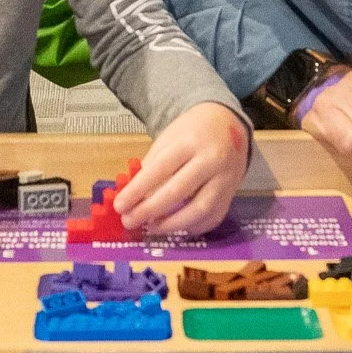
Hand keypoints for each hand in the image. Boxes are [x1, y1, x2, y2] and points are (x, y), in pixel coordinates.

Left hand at [113, 103, 248, 234]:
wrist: (228, 124)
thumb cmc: (193, 131)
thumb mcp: (169, 137)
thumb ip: (152, 164)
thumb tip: (133, 196)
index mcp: (191, 141)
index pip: (160, 168)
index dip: (137, 190)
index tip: (120, 206)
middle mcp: (212, 160)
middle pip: (178, 191)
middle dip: (150, 210)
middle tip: (130, 221)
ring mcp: (226, 179)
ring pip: (199, 209)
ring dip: (171, 224)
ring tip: (151, 227)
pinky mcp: (231, 195)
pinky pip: (212, 218)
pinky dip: (191, 227)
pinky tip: (174, 227)